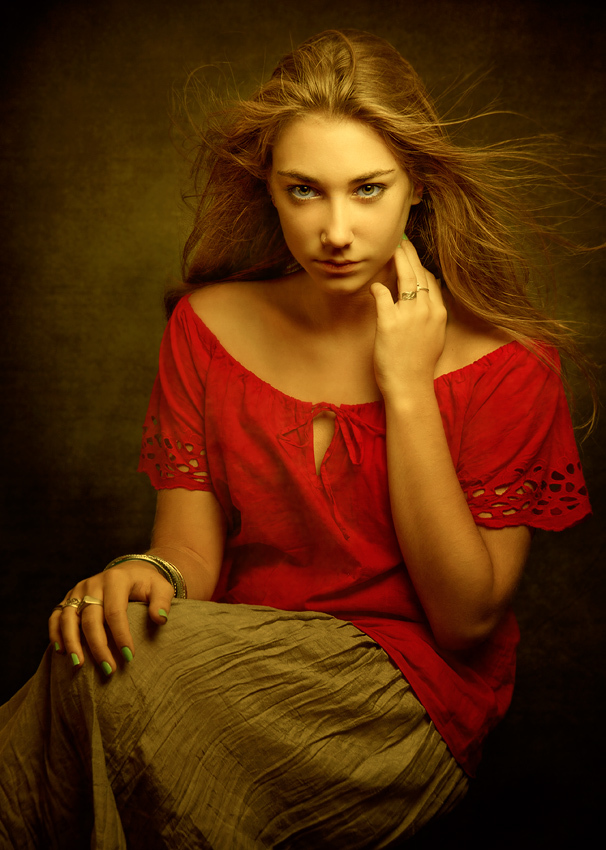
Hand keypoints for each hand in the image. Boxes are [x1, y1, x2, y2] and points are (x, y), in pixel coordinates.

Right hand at [48, 560, 174, 674]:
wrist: (130, 571)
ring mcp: (78, 590)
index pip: (115, 611)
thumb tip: (159, 619)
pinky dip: (56, 633)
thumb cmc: (146, 584)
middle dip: (98, 646)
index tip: (129, 657)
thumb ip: (162, 602)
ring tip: (78, 665)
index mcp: (116, 580)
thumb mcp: (161, 588)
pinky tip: (61, 652)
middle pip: (91, 618)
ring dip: (72, 642)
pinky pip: (56, 616)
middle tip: (108, 669)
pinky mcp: (68, 598)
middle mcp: (93, 583)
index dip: (121, 635)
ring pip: (68, 617)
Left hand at [370, 239, 445, 402]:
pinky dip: (377, 288)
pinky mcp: (389, 323)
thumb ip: (432, 315)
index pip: (431, 280)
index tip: (413, 255)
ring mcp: (409, 315)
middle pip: (419, 274)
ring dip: (397, 260)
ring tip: (391, 249)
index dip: (421, 265)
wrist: (410, 385)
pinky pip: (382, 296)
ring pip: (405, 278)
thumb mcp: (434, 337)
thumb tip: (429, 296)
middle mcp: (426, 310)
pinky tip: (373, 285)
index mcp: (438, 313)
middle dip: (409, 254)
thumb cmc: (418, 365)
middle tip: (400, 241)